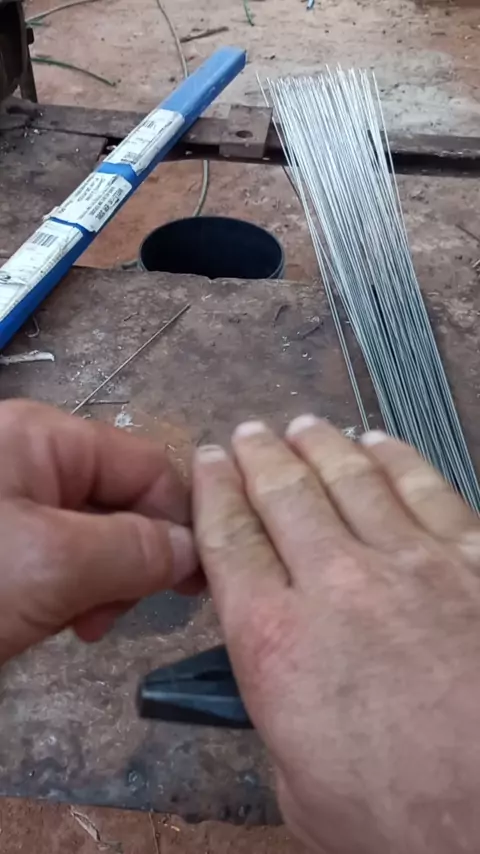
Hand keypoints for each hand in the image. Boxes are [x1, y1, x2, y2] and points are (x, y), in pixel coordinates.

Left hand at [0, 400, 196, 664]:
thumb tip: (197, 550)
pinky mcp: (1, 546)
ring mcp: (11, 505)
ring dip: (104, 584)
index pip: (146, 466)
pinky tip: (58, 623)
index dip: (180, 520)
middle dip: (134, 559)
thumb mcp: (53, 563)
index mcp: (44, 439)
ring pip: (94, 537)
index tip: (197, 583)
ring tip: (84, 626)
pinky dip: (71, 593)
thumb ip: (138, 549)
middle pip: (121, 501)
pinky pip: (60, 560)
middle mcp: (30, 461)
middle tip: (116, 614)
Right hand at [193, 416, 479, 853]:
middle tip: (248, 433)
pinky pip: (424, 488)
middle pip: (284, 494)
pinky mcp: (474, 557)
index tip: (207, 463)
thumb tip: (279, 673)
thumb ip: (278, 713)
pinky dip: (394, 458)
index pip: (230, 540)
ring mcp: (410, 562)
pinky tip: (378, 442)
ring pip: (351, 478)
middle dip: (259, 456)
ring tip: (303, 426)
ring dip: (320, 445)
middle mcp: (335, 583)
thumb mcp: (299, 790)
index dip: (214, 492)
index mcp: (275, 640)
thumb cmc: (401, 820)